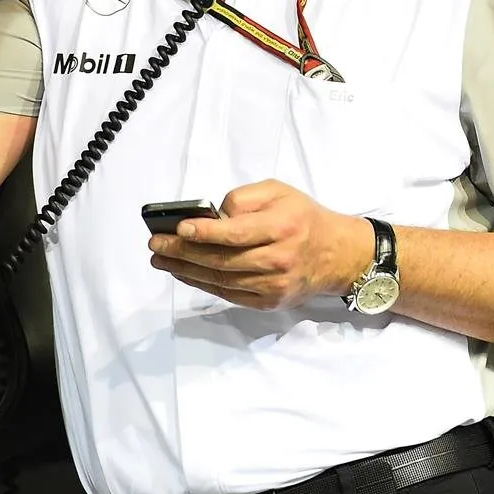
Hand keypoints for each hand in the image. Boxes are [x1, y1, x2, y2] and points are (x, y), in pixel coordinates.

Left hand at [146, 179, 374, 311]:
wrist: (337, 254)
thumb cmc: (303, 217)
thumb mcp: (280, 192)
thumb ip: (245, 198)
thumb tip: (213, 215)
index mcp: (284, 226)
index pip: (237, 232)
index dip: (205, 232)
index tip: (179, 227)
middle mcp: (280, 258)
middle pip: (223, 259)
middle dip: (184, 252)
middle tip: (156, 245)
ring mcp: (274, 285)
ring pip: (221, 280)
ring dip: (186, 270)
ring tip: (161, 260)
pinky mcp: (270, 302)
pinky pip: (229, 294)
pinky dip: (203, 284)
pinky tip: (185, 273)